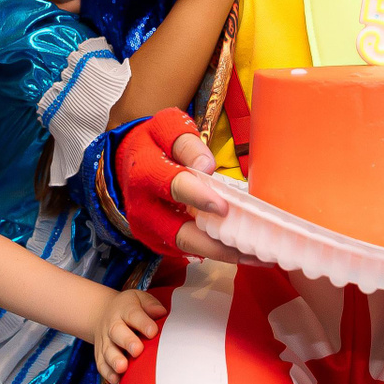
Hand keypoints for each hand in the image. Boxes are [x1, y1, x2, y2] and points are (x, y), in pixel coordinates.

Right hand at [94, 287, 167, 381]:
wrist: (102, 313)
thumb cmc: (129, 308)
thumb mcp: (139, 299)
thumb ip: (150, 305)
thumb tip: (161, 312)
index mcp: (124, 309)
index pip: (133, 314)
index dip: (143, 323)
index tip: (153, 332)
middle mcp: (112, 324)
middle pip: (117, 332)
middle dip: (127, 341)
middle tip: (137, 350)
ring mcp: (105, 340)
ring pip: (107, 350)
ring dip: (114, 360)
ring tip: (123, 367)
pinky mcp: (100, 354)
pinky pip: (101, 363)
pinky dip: (107, 372)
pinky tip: (115, 379)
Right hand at [115, 110, 240, 262]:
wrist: (129, 163)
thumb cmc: (154, 143)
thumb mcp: (168, 128)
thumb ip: (188, 145)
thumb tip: (207, 167)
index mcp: (145, 173)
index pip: (172, 187)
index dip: (198, 198)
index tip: (223, 207)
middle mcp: (143, 208)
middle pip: (179, 233)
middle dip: (214, 244)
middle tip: (248, 247)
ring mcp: (148, 229)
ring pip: (186, 248)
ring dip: (220, 253)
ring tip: (254, 255)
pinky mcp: (157, 241)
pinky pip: (187, 250)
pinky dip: (213, 252)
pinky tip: (240, 250)